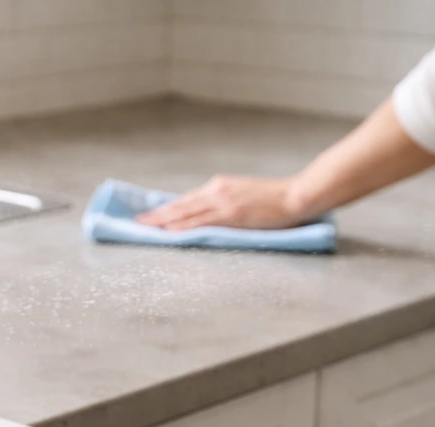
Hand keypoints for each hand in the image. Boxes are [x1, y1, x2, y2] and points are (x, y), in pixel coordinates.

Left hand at [135, 175, 303, 230]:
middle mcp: (216, 191)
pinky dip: (183, 226)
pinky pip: (201, 222)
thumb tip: (204, 216)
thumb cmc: (274, 200)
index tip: (150, 215)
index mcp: (219, 186)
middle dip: (157, 215)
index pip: (186, 200)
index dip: (167, 209)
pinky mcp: (231, 214)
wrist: (296, 195)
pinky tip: (170, 232)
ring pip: (186, 212)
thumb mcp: (242, 196)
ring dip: (163, 221)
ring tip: (145, 227)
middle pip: (180, 204)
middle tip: (137, 222)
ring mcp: (223, 202)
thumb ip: (222, 204)